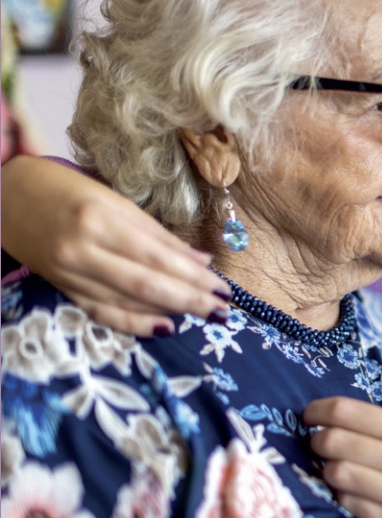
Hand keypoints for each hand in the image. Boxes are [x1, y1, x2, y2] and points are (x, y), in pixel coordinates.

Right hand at [1, 156, 230, 335]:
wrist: (5, 198)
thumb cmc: (65, 190)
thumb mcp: (113, 200)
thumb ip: (157, 234)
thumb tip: (201, 260)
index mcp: (100, 220)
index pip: (159, 257)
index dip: (195, 277)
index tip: (224, 288)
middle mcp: (83, 251)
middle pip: (147, 285)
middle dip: (191, 299)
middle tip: (223, 310)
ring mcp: (70, 274)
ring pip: (128, 302)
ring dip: (171, 311)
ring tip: (204, 315)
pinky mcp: (63, 289)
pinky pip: (103, 313)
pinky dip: (135, 323)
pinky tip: (164, 326)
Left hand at [303, 396, 381, 517]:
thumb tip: (340, 423)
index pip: (347, 411)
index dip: (317, 411)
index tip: (308, 416)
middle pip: (334, 441)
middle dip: (316, 443)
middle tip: (317, 447)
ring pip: (336, 474)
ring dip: (328, 474)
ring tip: (337, 475)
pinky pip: (349, 506)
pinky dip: (345, 501)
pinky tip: (355, 499)